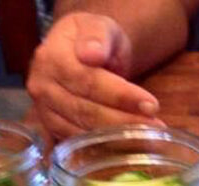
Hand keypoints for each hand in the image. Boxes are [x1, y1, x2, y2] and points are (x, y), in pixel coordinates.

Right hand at [26, 12, 164, 140]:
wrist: (80, 51)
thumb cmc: (93, 39)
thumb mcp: (99, 26)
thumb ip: (97, 36)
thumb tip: (92, 54)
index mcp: (50, 58)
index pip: (88, 81)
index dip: (120, 95)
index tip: (152, 105)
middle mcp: (42, 87)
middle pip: (86, 110)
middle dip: (124, 120)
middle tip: (156, 126)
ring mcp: (44, 111)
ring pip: (83, 130)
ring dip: (117, 138)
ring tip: (149, 137)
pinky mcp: (53, 129)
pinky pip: (79, 144)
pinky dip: (105, 147)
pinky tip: (128, 146)